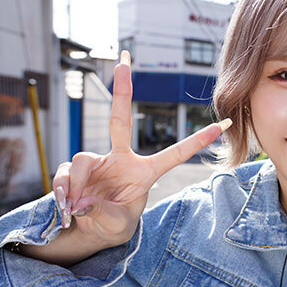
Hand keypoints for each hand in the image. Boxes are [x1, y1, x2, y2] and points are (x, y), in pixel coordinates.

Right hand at [51, 50, 230, 246]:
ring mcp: (97, 161)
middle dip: (121, 87)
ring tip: (78, 209)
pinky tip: (67, 206)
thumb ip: (103, 212)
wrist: (90, 229)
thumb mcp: (116, 224)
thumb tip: (80, 199)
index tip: (224, 123)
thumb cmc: (114, 223)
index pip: (175, 154)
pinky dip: (63, 191)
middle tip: (123, 58)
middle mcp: (121, 159)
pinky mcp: (75, 169)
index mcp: (144, 172)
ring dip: (76, 187)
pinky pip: (65, 174)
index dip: (197, 140)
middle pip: (119, 118)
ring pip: (82, 161)